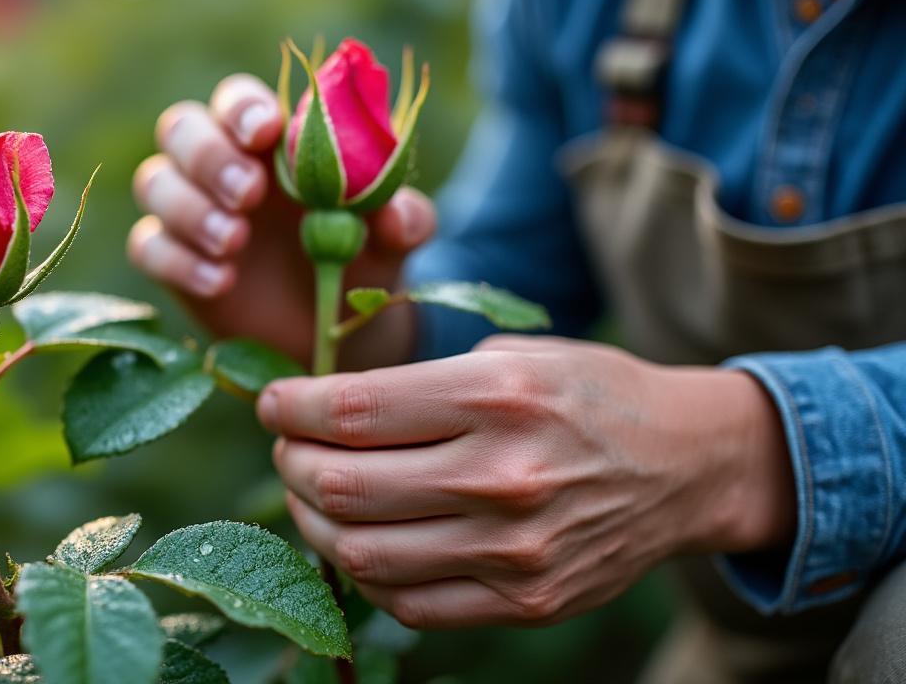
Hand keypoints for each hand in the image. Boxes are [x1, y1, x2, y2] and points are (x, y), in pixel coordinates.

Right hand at [127, 74, 436, 366]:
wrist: (336, 329)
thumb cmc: (363, 262)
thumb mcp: (393, 242)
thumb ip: (404, 220)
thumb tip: (392, 213)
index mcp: (273, 141)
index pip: (238, 99)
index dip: (243, 107)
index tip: (266, 131)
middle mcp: (222, 165)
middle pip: (180, 127)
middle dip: (209, 155)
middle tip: (249, 193)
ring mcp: (190, 211)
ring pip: (155, 181)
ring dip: (190, 208)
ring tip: (235, 242)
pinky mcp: (172, 260)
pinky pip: (147, 246)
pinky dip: (178, 260)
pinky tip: (221, 282)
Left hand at [257, 335, 795, 627]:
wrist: (687, 465)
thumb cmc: (589, 396)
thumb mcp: (512, 358)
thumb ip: (420, 381)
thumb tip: (319, 406)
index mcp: (497, 397)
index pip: (352, 411)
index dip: (292, 409)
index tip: (273, 404)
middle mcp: (503, 476)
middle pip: (344, 485)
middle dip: (291, 464)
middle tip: (288, 448)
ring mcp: (514, 550)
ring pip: (362, 553)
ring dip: (313, 522)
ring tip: (313, 495)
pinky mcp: (525, 602)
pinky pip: (408, 603)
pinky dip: (366, 573)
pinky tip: (363, 539)